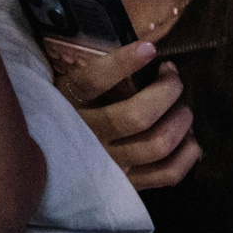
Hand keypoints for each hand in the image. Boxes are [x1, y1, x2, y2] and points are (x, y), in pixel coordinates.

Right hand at [45, 41, 201, 189]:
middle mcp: (89, 138)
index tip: (149, 48)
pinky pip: (168, 174)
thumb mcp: (62, 88)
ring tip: (182, 107)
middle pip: (138, 116)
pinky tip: (189, 138)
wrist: (43, 165)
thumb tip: (142, 48)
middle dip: (168, 90)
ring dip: (181, 120)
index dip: (124, 63)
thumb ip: (92, 73)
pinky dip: (187, 153)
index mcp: (67, 106)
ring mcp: (110, 165)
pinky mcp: (127, 184)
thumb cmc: (61, 114)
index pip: (93, 82)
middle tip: (172, 76)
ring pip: (158, 144)